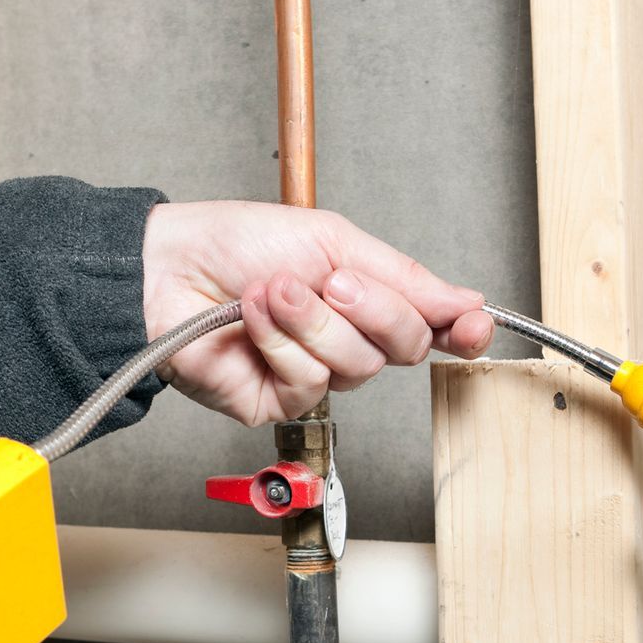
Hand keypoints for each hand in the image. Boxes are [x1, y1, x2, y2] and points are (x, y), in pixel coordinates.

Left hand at [141, 200, 494, 423]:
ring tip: (273, 291)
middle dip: (374, 310)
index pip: (432, 326)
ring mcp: (314, 373)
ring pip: (357, 368)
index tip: (473, 325)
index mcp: (365, 299)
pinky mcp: (278, 402)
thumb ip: (404, 276)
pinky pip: (309, 384)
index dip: (461, 330)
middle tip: (334, 282)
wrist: (168, 268)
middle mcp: (345, 339)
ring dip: (313, 322)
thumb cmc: (236, 244)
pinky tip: (253, 318)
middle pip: (405, 348)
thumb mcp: (333, 240)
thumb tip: (467, 300)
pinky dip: (280, 344)